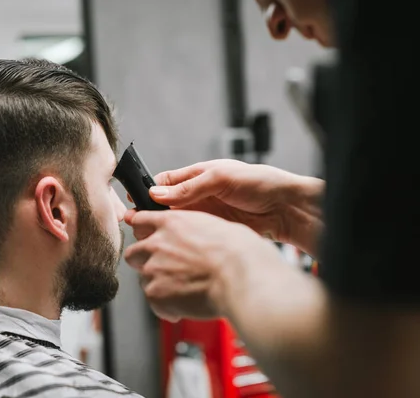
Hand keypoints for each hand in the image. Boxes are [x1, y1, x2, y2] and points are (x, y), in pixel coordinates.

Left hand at [124, 209, 283, 321]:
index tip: (146, 238)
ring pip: (143, 279)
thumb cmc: (239, 252)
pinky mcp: (156, 294)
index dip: (143, 232)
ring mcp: (153, 268)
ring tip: (182, 291)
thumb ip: (191, 230)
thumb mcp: (214, 226)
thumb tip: (192, 237)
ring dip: (158, 285)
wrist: (241, 277)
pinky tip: (184, 306)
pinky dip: (166, 307)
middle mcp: (156, 243)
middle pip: (133, 253)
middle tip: (164, 270)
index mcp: (170, 222)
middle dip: (145, 262)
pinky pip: (153, 302)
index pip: (139, 221)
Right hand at [146, 160, 323, 255]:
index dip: (147, 192)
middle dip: (150, 213)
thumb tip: (157, 194)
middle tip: (137, 224)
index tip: (134, 204)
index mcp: (196, 175)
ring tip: (150, 237)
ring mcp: (204, 214)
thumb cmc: (259, 183)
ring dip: (163, 228)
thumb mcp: (221, 178)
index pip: (164, 183)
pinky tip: (172, 246)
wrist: (286, 209)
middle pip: (165, 205)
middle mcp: (197, 195)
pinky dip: (179, 240)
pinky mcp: (211, 231)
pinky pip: (190, 235)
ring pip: (175, 222)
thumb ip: (189, 187)